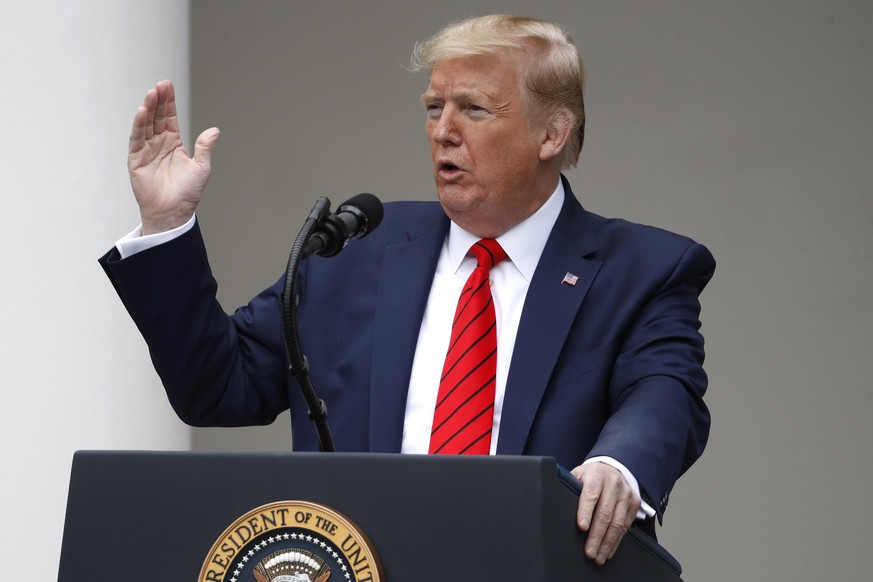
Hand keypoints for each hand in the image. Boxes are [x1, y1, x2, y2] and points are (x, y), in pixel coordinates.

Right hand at [127, 80, 219, 234]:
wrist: (173, 212)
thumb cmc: (187, 193)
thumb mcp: (201, 168)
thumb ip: (205, 148)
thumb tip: (215, 130)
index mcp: (174, 143)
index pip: (169, 117)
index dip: (169, 102)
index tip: (168, 85)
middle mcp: (158, 144)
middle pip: (156, 117)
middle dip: (158, 100)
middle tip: (160, 85)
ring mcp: (146, 150)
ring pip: (145, 125)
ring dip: (148, 109)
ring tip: (151, 93)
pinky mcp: (136, 160)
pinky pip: (136, 139)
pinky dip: (138, 126)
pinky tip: (142, 113)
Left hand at [571, 461, 640, 564]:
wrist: (612, 469)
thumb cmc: (590, 476)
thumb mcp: (578, 475)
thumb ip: (571, 487)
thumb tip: (557, 504)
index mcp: (595, 475)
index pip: (590, 495)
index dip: (585, 512)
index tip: (581, 527)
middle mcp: (613, 483)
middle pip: (605, 513)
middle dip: (596, 535)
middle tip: (589, 552)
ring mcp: (626, 494)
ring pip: (617, 522)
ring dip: (607, 543)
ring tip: (599, 556)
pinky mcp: (634, 503)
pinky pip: (626, 526)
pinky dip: (616, 540)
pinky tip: (608, 550)